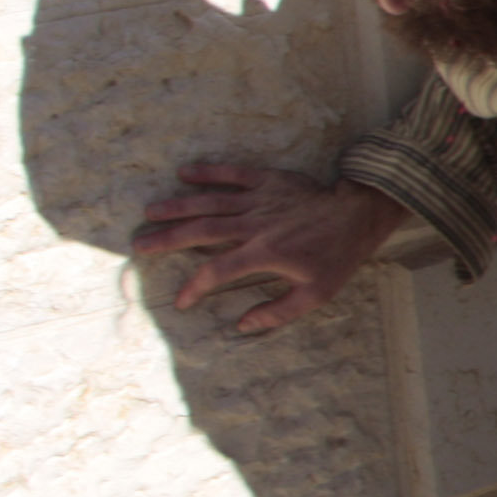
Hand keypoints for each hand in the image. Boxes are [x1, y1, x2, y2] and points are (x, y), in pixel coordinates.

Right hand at [131, 163, 407, 332]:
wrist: (357, 215)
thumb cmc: (336, 256)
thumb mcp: (316, 294)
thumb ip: (278, 311)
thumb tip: (243, 325)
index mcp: (263, 253)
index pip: (217, 272)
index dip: (194, 287)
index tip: (181, 300)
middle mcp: (254, 225)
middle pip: (201, 231)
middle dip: (167, 239)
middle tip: (139, 245)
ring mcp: (259, 200)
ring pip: (209, 202)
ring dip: (177, 206)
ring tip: (149, 212)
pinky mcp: (268, 180)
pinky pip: (233, 173)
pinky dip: (208, 171)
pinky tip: (183, 172)